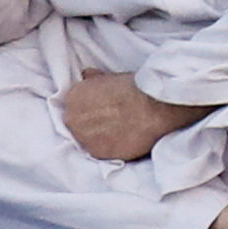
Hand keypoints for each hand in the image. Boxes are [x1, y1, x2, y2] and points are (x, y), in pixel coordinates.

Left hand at [61, 69, 184, 163]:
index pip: (73, 106)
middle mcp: (72, 118)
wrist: (155, 107)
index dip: (88, 109)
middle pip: (77, 125)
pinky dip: (110, 149)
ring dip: (100, 138)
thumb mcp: (112, 77)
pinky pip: (100, 152)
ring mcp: (84, 137)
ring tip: (119, 133)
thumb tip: (88, 75)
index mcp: (73, 96)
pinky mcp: (98, 153)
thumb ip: (95, 80)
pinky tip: (124, 141)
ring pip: (87, 140)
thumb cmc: (136, 89)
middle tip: (112, 123)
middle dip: (91, 125)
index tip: (102, 110)